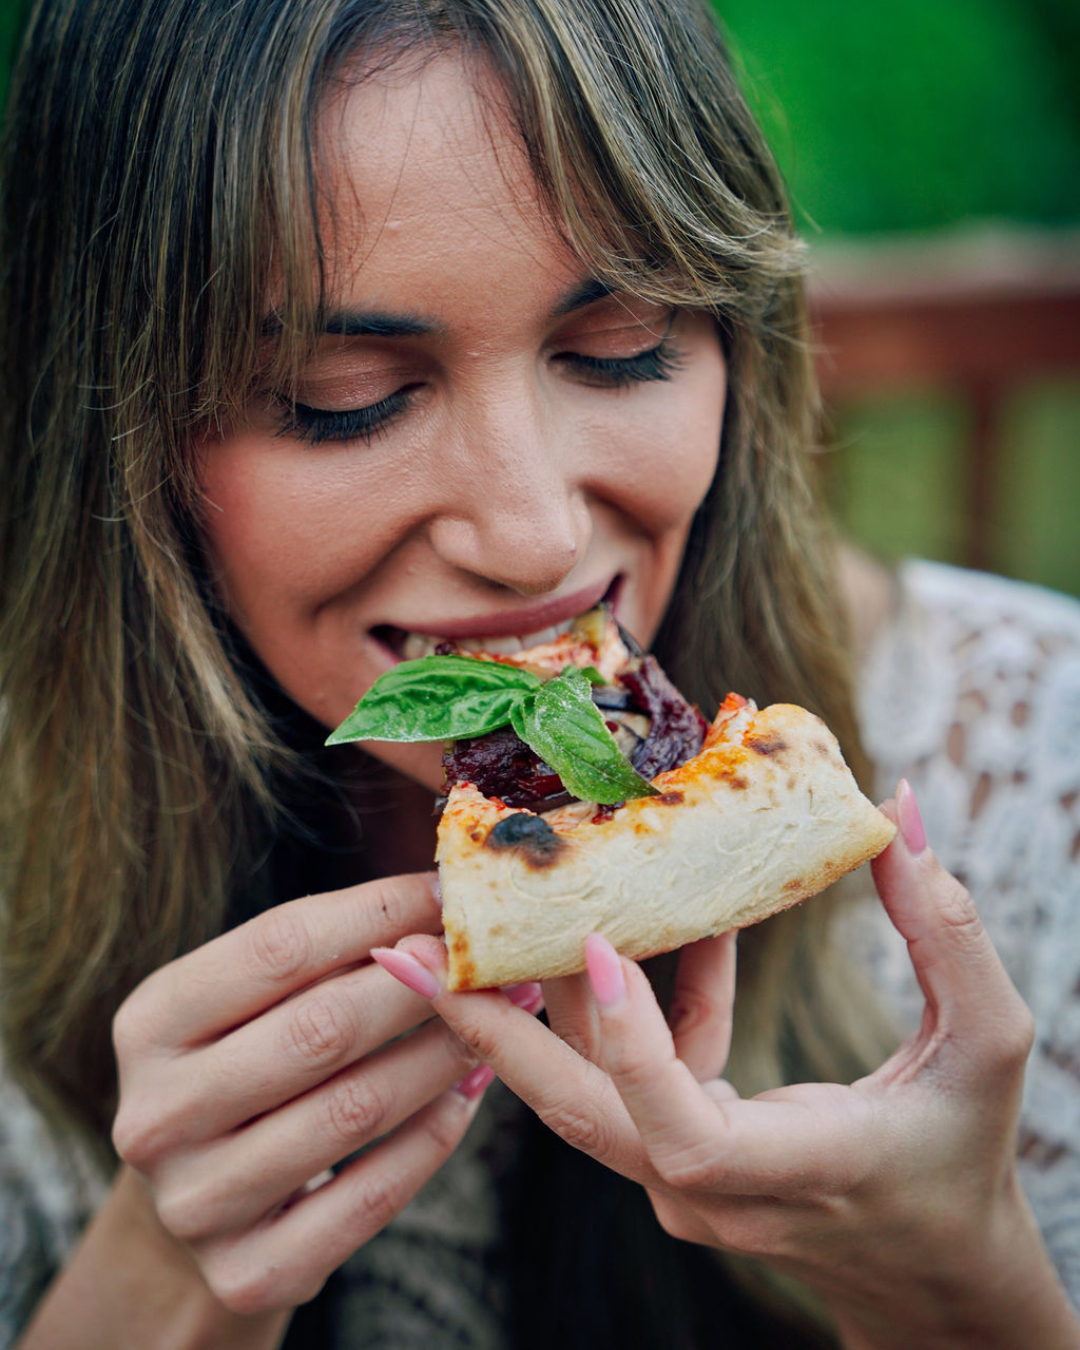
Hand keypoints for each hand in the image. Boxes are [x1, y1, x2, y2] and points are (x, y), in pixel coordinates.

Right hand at [112, 871, 542, 1316]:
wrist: (201, 1205)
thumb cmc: (249, 1067)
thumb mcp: (254, 1005)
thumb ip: (329, 955)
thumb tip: (446, 901)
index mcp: (149, 1023)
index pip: (279, 945)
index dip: (378, 911)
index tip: (450, 892)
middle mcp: (157, 1115)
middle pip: (322, 1028)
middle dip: (424, 984)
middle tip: (492, 962)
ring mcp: (197, 1203)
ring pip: (356, 1109)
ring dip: (444, 1054)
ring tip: (501, 1018)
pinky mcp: (248, 1272)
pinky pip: (374, 1194)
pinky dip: (435, 1135)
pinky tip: (469, 1094)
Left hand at [374, 784, 1079, 1348]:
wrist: (928, 1275)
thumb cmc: (961, 1158)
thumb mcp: (986, 1046)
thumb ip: (949, 933)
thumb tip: (902, 809)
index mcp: (784, 1173)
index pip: (681, 1129)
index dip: (633, 1043)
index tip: (591, 945)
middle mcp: (705, 1190)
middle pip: (575, 1113)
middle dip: (484, 1031)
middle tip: (405, 952)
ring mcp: (675, 1182)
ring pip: (580, 1089)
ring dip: (531, 1002)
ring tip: (466, 921)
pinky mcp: (668, 1159)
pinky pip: (625, 1077)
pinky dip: (632, 1006)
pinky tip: (659, 930)